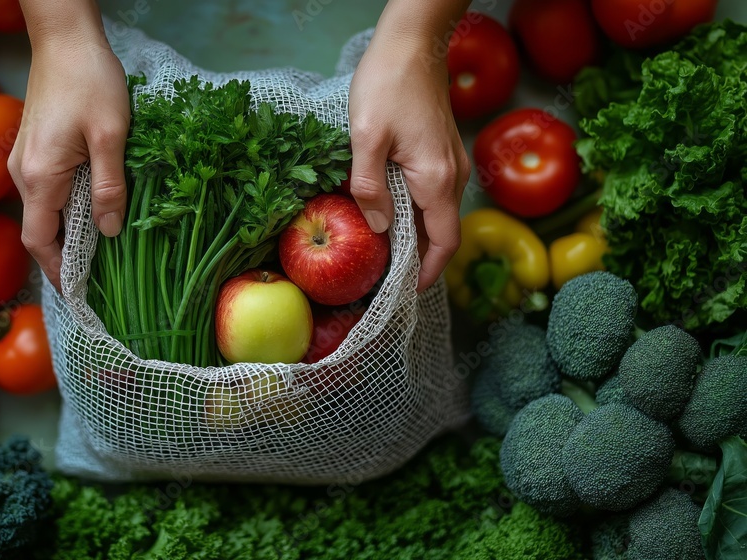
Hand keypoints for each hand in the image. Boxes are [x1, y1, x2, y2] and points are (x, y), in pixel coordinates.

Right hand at [8, 41, 129, 290]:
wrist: (65, 39)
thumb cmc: (91, 81)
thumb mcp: (112, 136)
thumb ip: (109, 187)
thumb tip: (109, 232)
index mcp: (40, 176)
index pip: (40, 241)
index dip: (59, 271)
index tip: (81, 293)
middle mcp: (23, 173)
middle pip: (40, 230)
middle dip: (67, 257)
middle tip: (102, 277)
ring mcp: (24, 161)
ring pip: (44, 211)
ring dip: (69, 233)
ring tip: (104, 249)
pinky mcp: (33, 149)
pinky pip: (46, 192)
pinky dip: (66, 210)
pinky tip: (94, 211)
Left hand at [348, 38, 469, 291]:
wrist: (413, 43)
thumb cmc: (389, 84)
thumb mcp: (366, 137)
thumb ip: (369, 187)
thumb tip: (377, 228)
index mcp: (436, 179)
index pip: (443, 243)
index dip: (427, 273)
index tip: (404, 292)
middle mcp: (452, 176)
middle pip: (441, 233)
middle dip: (416, 259)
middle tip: (382, 277)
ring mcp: (451, 163)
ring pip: (437, 214)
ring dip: (414, 237)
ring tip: (381, 252)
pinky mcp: (442, 152)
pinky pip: (433, 195)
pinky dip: (415, 214)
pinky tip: (388, 215)